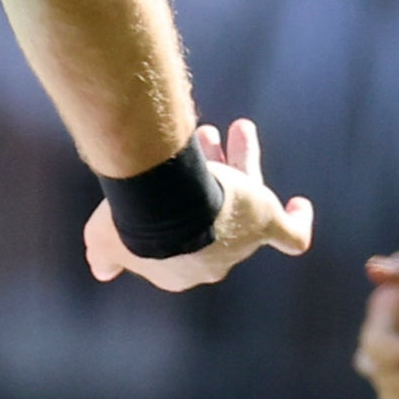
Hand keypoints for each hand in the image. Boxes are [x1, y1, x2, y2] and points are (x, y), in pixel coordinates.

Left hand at [81, 121, 316, 292]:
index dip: (175, 207)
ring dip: (241, 164)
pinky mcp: (265, 227)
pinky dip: (296, 223)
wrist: (168, 211)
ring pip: (244, 202)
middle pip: (213, 211)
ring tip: (237, 127)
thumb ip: (103, 253)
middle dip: (209, 174)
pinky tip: (297, 207)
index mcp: (176, 268)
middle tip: (205, 136)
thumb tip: (100, 271)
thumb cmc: (134, 219)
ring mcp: (240, 245)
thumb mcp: (104, 238)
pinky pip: (290, 237)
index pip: (180, 238)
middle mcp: (211, 262)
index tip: (166, 175)